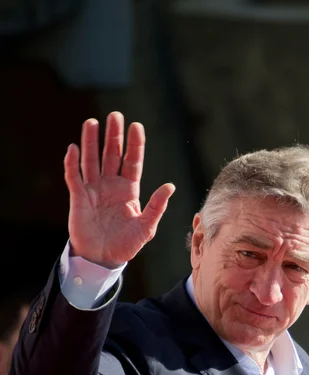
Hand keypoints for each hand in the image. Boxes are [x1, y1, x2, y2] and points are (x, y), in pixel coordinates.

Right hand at [64, 112, 174, 267]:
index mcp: (129, 190)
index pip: (133, 161)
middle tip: (115, 115)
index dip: (134, 144)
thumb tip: (170, 186)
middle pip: (112, 155)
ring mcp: (94, 190)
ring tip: (92, 122)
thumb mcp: (146, 228)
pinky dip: (72, 163)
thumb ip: (156, 207)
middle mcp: (111, 185)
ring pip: (91, 160)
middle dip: (113, 135)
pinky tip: (73, 148)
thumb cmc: (126, 245)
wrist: (102, 259)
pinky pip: (74, 177)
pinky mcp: (78, 198)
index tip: (136, 126)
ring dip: (91, 141)